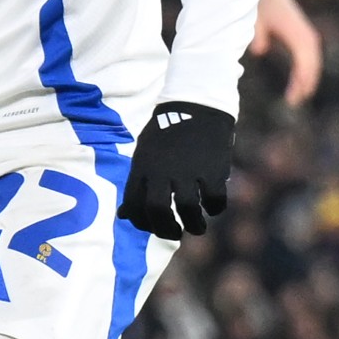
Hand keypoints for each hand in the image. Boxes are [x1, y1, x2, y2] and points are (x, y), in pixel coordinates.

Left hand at [119, 101, 237, 236]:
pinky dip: (214, 208)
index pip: (134, 205)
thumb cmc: (167, 133)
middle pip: (158, 211)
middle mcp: (162, 170)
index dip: (142, 223)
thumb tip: (123, 215)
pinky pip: (214, 199)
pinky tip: (212, 207)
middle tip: (174, 234)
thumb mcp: (144, 153)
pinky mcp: (212, 169)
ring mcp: (188, 170)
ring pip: (187, 209)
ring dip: (194, 225)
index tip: (153, 226)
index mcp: (142, 166)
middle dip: (165, 230)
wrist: (196, 105)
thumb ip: (136, 184)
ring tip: (197, 228)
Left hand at [248, 0, 322, 105]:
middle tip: (294, 101)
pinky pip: (307, 54)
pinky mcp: (300, 32)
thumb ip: (257, 35)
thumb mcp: (254, 20)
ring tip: (298, 95)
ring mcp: (305, 32)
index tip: (291, 98)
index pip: (304, 62)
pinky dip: (305, 68)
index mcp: (296, 32)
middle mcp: (305, 33)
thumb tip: (259, 50)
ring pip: (312, 59)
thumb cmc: (258, 3)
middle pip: (312, 63)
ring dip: (307, 77)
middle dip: (306, 83)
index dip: (300, 81)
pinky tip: (297, 80)